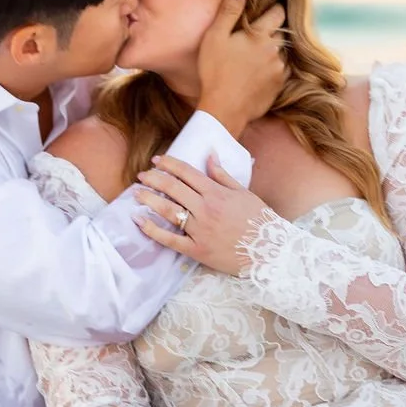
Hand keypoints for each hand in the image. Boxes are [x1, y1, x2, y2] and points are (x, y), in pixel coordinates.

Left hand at [133, 152, 273, 275]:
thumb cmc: (259, 220)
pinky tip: (139, 221)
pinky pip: (170, 240)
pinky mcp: (197, 250)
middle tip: (141, 176)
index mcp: (217, 193)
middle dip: (154, 179)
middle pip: (173, 189)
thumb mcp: (243, 192)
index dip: (169, 164)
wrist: (270, 251)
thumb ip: (223, 175)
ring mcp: (200, 230)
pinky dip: (152, 230)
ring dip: (149, 200)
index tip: (156, 160)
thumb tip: (209, 155)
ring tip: (136, 194)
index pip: (187, 173)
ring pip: (168, 211)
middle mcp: (206, 209)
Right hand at [196, 0, 287, 138]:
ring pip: (282, 54)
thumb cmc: (215, 71)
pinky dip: (273, 69)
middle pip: (281, 33)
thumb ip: (229, 11)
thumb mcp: (215, 37)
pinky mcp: (278, 87)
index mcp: (261, 35)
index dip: (274, 9)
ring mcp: (279, 70)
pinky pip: (282, 72)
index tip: (267, 11)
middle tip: (256, 36)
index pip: (278, 13)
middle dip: (272, 32)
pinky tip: (258, 74)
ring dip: (273, 52)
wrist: (223, 109)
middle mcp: (275, 51)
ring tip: (256, 57)